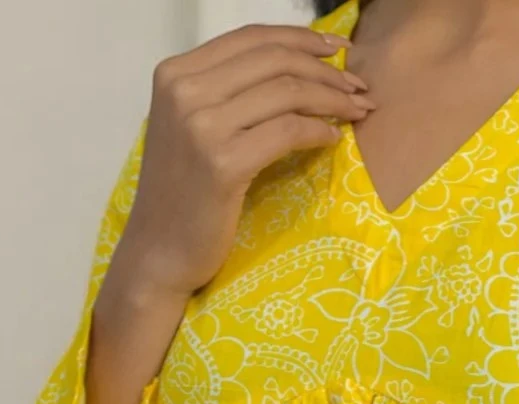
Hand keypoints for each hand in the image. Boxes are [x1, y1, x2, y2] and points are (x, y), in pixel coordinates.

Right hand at [115, 23, 375, 302]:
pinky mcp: (223, 163)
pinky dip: (318, 131)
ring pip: (286, 93)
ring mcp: (201, 126)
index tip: (339, 49)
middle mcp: (184, 90)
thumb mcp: (194, 128)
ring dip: (332, 100)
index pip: (251, 38)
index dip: (302, 39)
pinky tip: (334, 138)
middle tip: (359, 87)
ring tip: (358, 111)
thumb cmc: (184, 194)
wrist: (159, 250)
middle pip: (274, 61)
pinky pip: (287, 132)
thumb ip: (228, 94)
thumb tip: (294, 70)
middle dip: (326, 70)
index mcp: (176, 73)